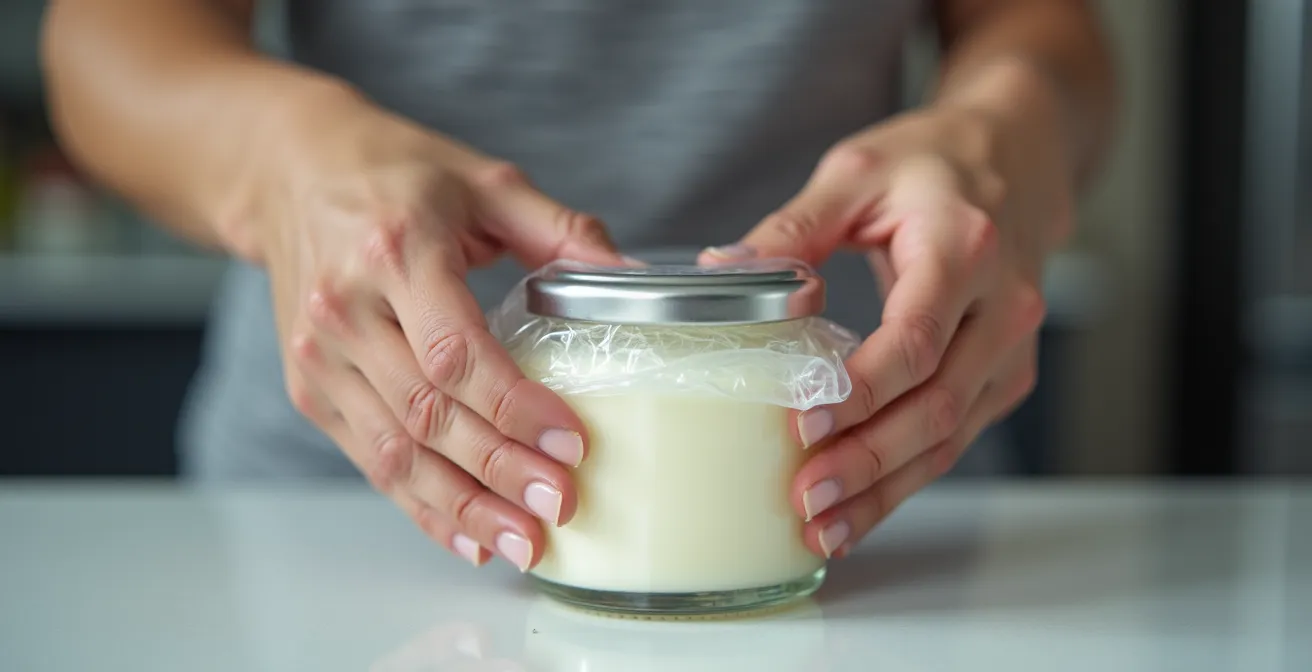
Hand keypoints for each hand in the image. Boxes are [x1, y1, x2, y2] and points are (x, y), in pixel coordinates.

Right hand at [242, 90, 625, 570]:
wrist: (288, 173)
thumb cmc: (394, 174)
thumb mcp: (483, 181)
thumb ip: (560, 231)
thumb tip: (633, 280)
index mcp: (395, 250)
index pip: (456, 350)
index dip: (515, 406)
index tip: (572, 443)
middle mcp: (347, 309)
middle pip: (428, 412)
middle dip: (499, 470)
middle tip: (559, 506)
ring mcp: (321, 356)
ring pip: (395, 451)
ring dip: (464, 506)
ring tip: (524, 542)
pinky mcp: (310, 387)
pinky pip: (369, 459)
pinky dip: (421, 505)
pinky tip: (469, 535)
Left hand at [701, 103, 1070, 557]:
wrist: (1019, 157)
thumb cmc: (934, 163)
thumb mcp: (856, 172)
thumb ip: (791, 227)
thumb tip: (723, 271)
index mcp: (964, 248)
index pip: (915, 339)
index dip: (860, 390)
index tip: (803, 422)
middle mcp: (1003, 307)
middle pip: (937, 404)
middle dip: (868, 461)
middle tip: (805, 497)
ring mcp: (1010, 349)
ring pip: (951, 437)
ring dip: (886, 489)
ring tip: (824, 526)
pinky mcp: (1002, 376)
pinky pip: (956, 438)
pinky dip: (906, 479)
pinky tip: (858, 509)